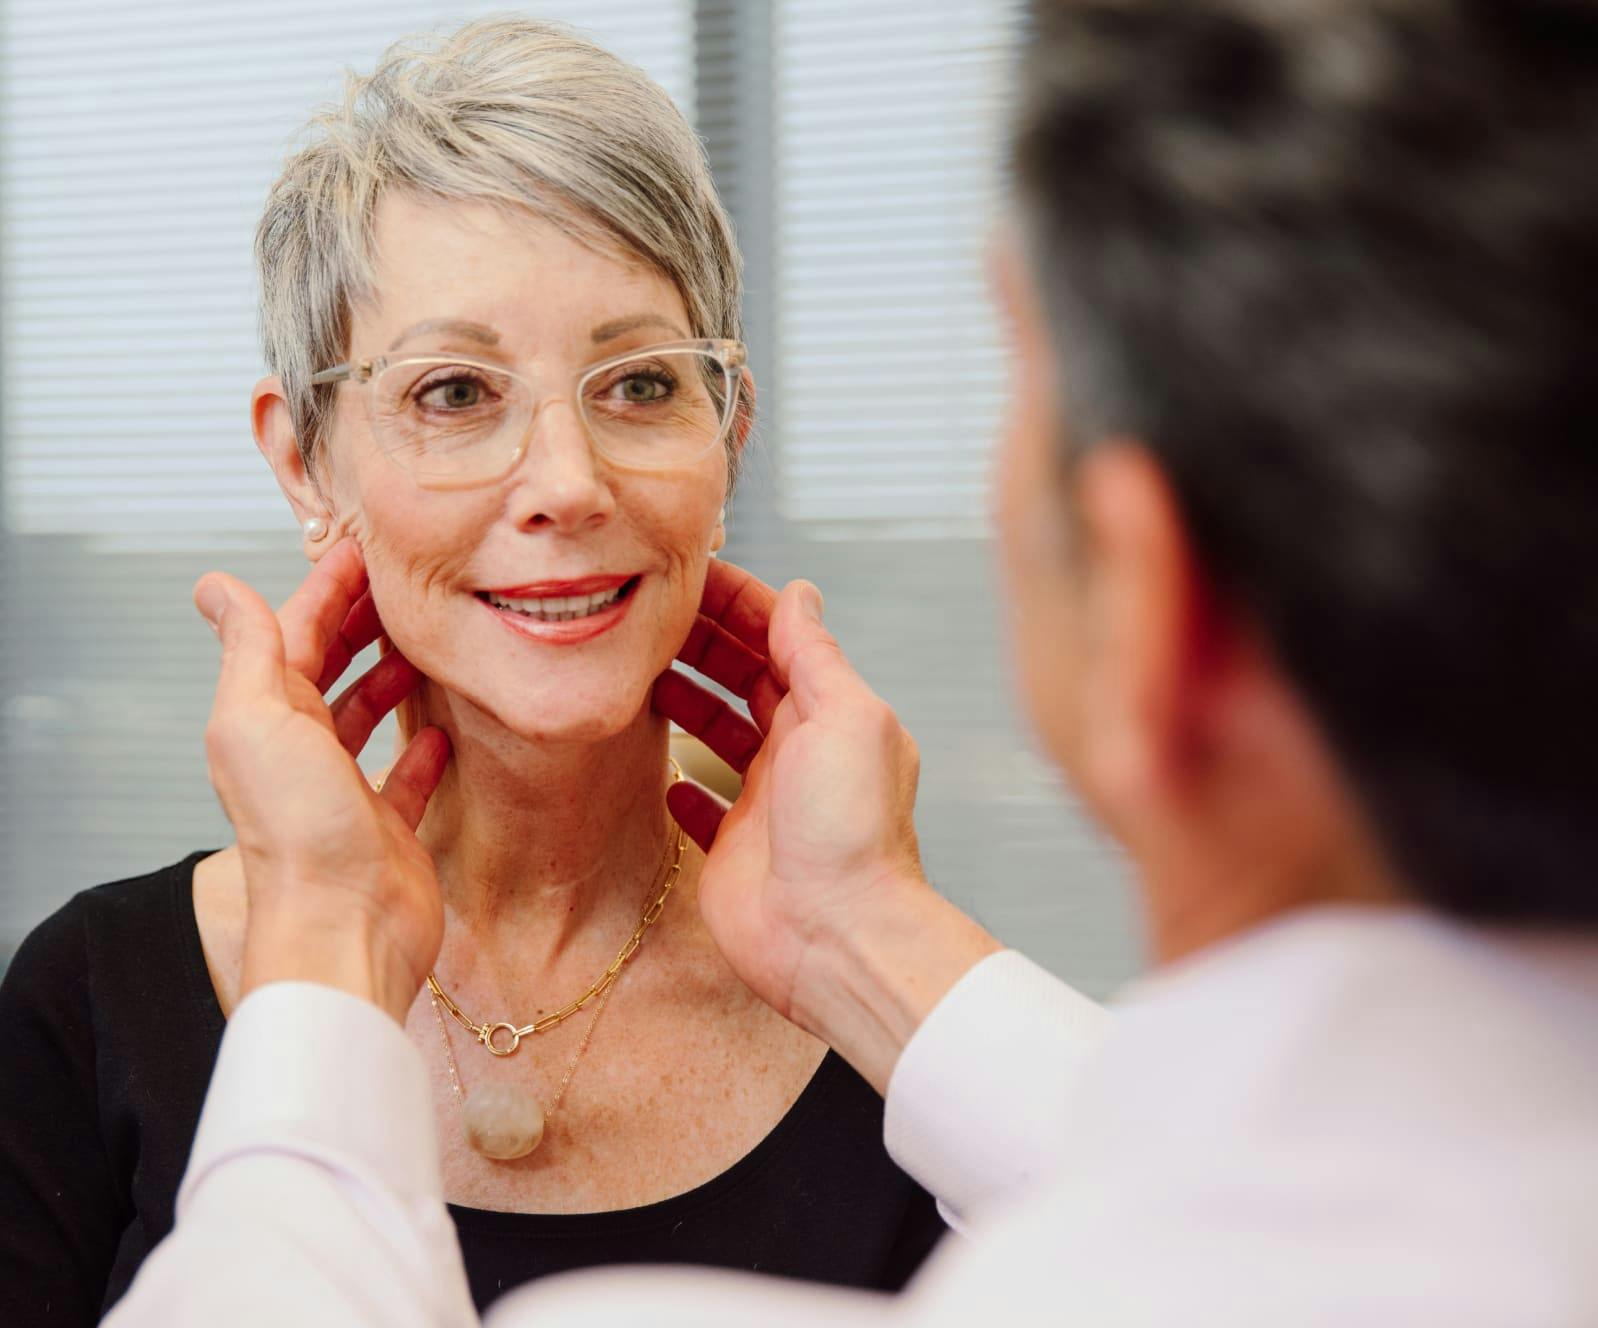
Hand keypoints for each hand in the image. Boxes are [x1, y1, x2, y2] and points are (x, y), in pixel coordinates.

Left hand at [194, 538, 450, 1024]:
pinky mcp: (389, 825)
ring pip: (367, 716)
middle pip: (332, 669)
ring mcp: (345, 789)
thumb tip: (215, 588)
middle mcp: (301, 752)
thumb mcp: (259, 719)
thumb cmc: (301, 833)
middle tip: (407, 586)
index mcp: (266, 720)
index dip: (329, 587)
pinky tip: (444, 729)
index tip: (366, 548)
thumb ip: (249, 649)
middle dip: (362, 622)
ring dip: (390, 677)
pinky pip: (407, 773)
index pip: (298, 632)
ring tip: (426, 643)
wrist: (346, 927)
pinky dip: (423, 746)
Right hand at [654, 560, 999, 1089]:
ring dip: (682, 700)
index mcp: (829, 713)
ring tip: (632, 673)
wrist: (836, 938)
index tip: (682, 577)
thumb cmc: (851, 830)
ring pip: (716, 731)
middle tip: (642, 619)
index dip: (733, 603)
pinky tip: (653, 764)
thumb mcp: (842, 717)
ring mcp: (764, 799)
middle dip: (699, 642)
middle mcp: (798, 751)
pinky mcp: (733, 848)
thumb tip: (800, 593)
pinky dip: (678, 781)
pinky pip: (700, 804)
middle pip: (742, 676)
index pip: (777, 638)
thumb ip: (815, 655)